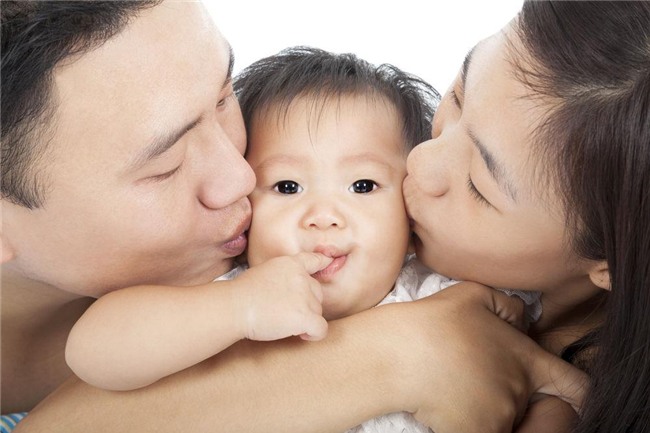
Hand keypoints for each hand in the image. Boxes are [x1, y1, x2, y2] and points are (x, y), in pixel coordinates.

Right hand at [233, 252, 332, 341]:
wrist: (235, 306)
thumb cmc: (242, 293)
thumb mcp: (264, 272)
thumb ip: (281, 276)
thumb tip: (287, 291)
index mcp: (291, 264)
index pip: (314, 260)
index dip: (323, 261)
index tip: (328, 262)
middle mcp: (302, 278)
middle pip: (318, 293)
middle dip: (307, 304)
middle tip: (288, 312)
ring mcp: (305, 297)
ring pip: (318, 312)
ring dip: (306, 319)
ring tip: (286, 323)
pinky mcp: (305, 316)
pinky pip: (321, 329)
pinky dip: (314, 334)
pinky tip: (301, 334)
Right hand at [383, 282, 586, 432]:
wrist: (401, 353)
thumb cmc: (433, 322)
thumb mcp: (473, 295)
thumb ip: (508, 307)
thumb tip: (524, 320)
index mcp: (526, 359)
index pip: (576, 386)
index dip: (578, 395)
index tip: (569, 400)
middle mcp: (520, 390)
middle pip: (530, 407)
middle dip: (510, 399)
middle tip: (476, 384)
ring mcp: (500, 415)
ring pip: (503, 421)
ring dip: (486, 411)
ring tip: (454, 391)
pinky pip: (482, 431)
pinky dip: (467, 423)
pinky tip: (446, 408)